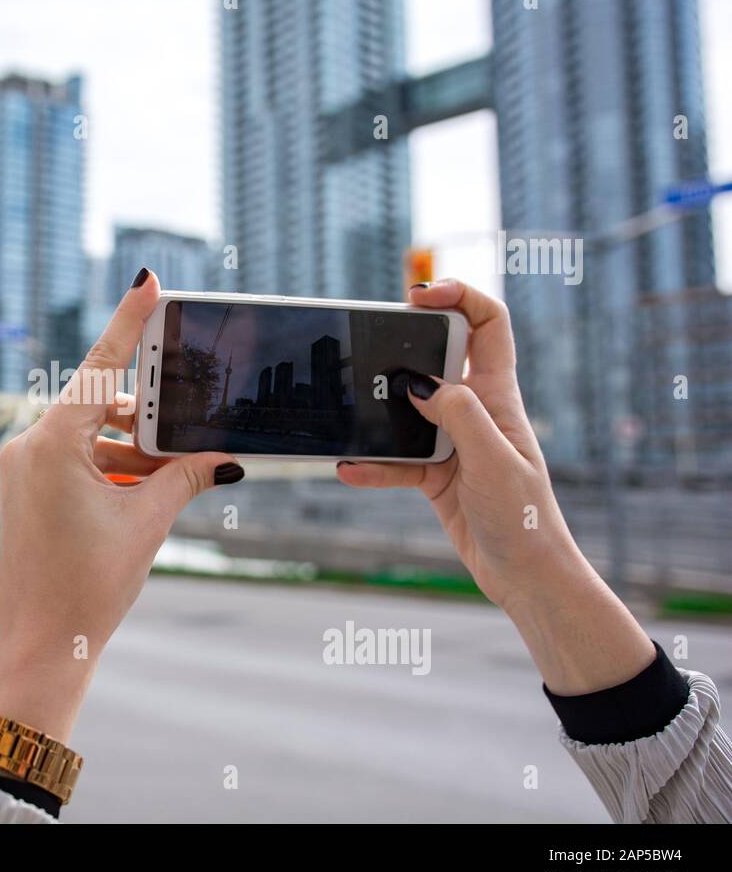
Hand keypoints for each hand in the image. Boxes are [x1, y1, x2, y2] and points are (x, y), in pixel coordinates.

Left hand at [0, 269, 241, 740]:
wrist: (42, 647)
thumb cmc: (88, 588)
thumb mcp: (147, 523)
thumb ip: (186, 477)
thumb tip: (227, 456)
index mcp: (50, 444)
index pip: (101, 369)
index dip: (128, 324)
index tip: (148, 284)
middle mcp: (28, 446)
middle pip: (99, 403)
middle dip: (148, 409)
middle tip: (192, 400)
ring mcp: (23, 467)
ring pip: (89, 433)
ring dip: (133, 444)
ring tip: (180, 461)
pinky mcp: (26, 487)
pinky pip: (75, 457)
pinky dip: (112, 463)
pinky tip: (150, 480)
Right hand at [336, 279, 653, 694]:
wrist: (525, 576)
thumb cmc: (525, 518)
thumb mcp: (493, 461)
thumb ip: (459, 415)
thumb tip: (418, 383)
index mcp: (498, 396)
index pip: (487, 324)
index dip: (458, 296)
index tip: (419, 295)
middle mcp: (475, 410)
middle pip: (438, 355)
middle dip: (404, 343)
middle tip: (371, 341)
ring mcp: (452, 441)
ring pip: (407, 408)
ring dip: (379, 408)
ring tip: (350, 406)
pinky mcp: (434, 474)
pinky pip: (394, 459)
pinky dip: (370, 464)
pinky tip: (347, 468)